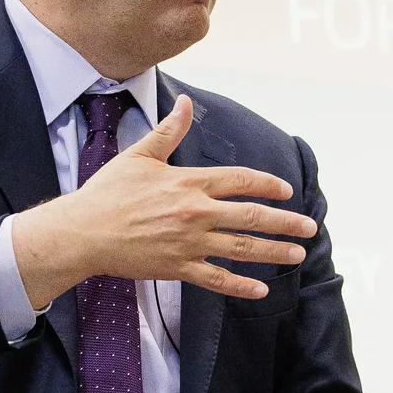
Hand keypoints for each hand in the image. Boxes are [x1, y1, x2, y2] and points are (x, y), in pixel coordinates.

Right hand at [10, 96, 316, 307]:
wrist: (83, 231)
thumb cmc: (108, 193)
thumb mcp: (140, 155)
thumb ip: (169, 131)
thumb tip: (186, 103)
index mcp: (188, 182)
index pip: (240, 180)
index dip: (267, 185)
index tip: (286, 191)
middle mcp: (195, 212)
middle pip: (251, 216)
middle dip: (285, 222)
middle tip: (309, 228)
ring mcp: (188, 242)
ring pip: (241, 248)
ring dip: (273, 251)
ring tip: (297, 254)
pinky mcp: (178, 267)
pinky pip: (216, 279)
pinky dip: (240, 286)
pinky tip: (261, 289)